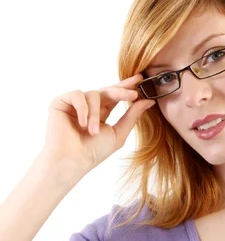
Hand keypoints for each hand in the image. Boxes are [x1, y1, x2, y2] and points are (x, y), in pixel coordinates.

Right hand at [40, 74, 154, 174]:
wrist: (71, 162)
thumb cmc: (93, 152)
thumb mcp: (118, 133)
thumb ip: (132, 116)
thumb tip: (149, 100)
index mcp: (101, 113)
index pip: (115, 95)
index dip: (126, 86)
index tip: (140, 79)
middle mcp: (88, 106)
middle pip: (107, 90)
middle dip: (121, 91)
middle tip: (133, 94)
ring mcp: (74, 104)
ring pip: (93, 94)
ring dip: (95, 114)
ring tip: (92, 131)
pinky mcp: (60, 103)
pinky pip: (76, 95)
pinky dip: (82, 108)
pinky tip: (82, 123)